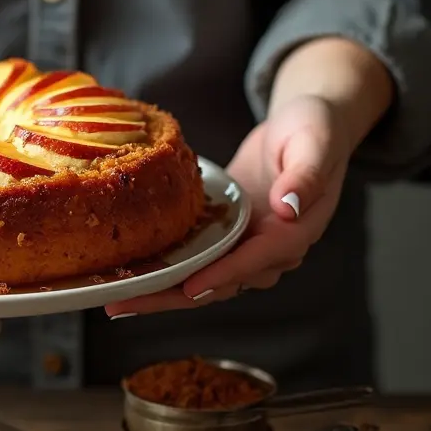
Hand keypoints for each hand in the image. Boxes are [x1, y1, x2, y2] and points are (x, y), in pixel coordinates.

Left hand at [104, 93, 349, 316]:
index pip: (255, 260)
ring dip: (160, 289)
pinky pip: (195, 258)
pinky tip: (129, 272)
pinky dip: (165, 267)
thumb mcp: (314, 142)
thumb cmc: (314, 129)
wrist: (305, 126)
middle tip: (123, 304)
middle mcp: (269, 248)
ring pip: (201, 277)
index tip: (190, 287)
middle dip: (172, 296)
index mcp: (294, 231)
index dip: (223, 274)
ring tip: (116, 297)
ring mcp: (246, 245)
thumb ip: (306, 175)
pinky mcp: (226, 236)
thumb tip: (290, 206)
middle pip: (219, 282)